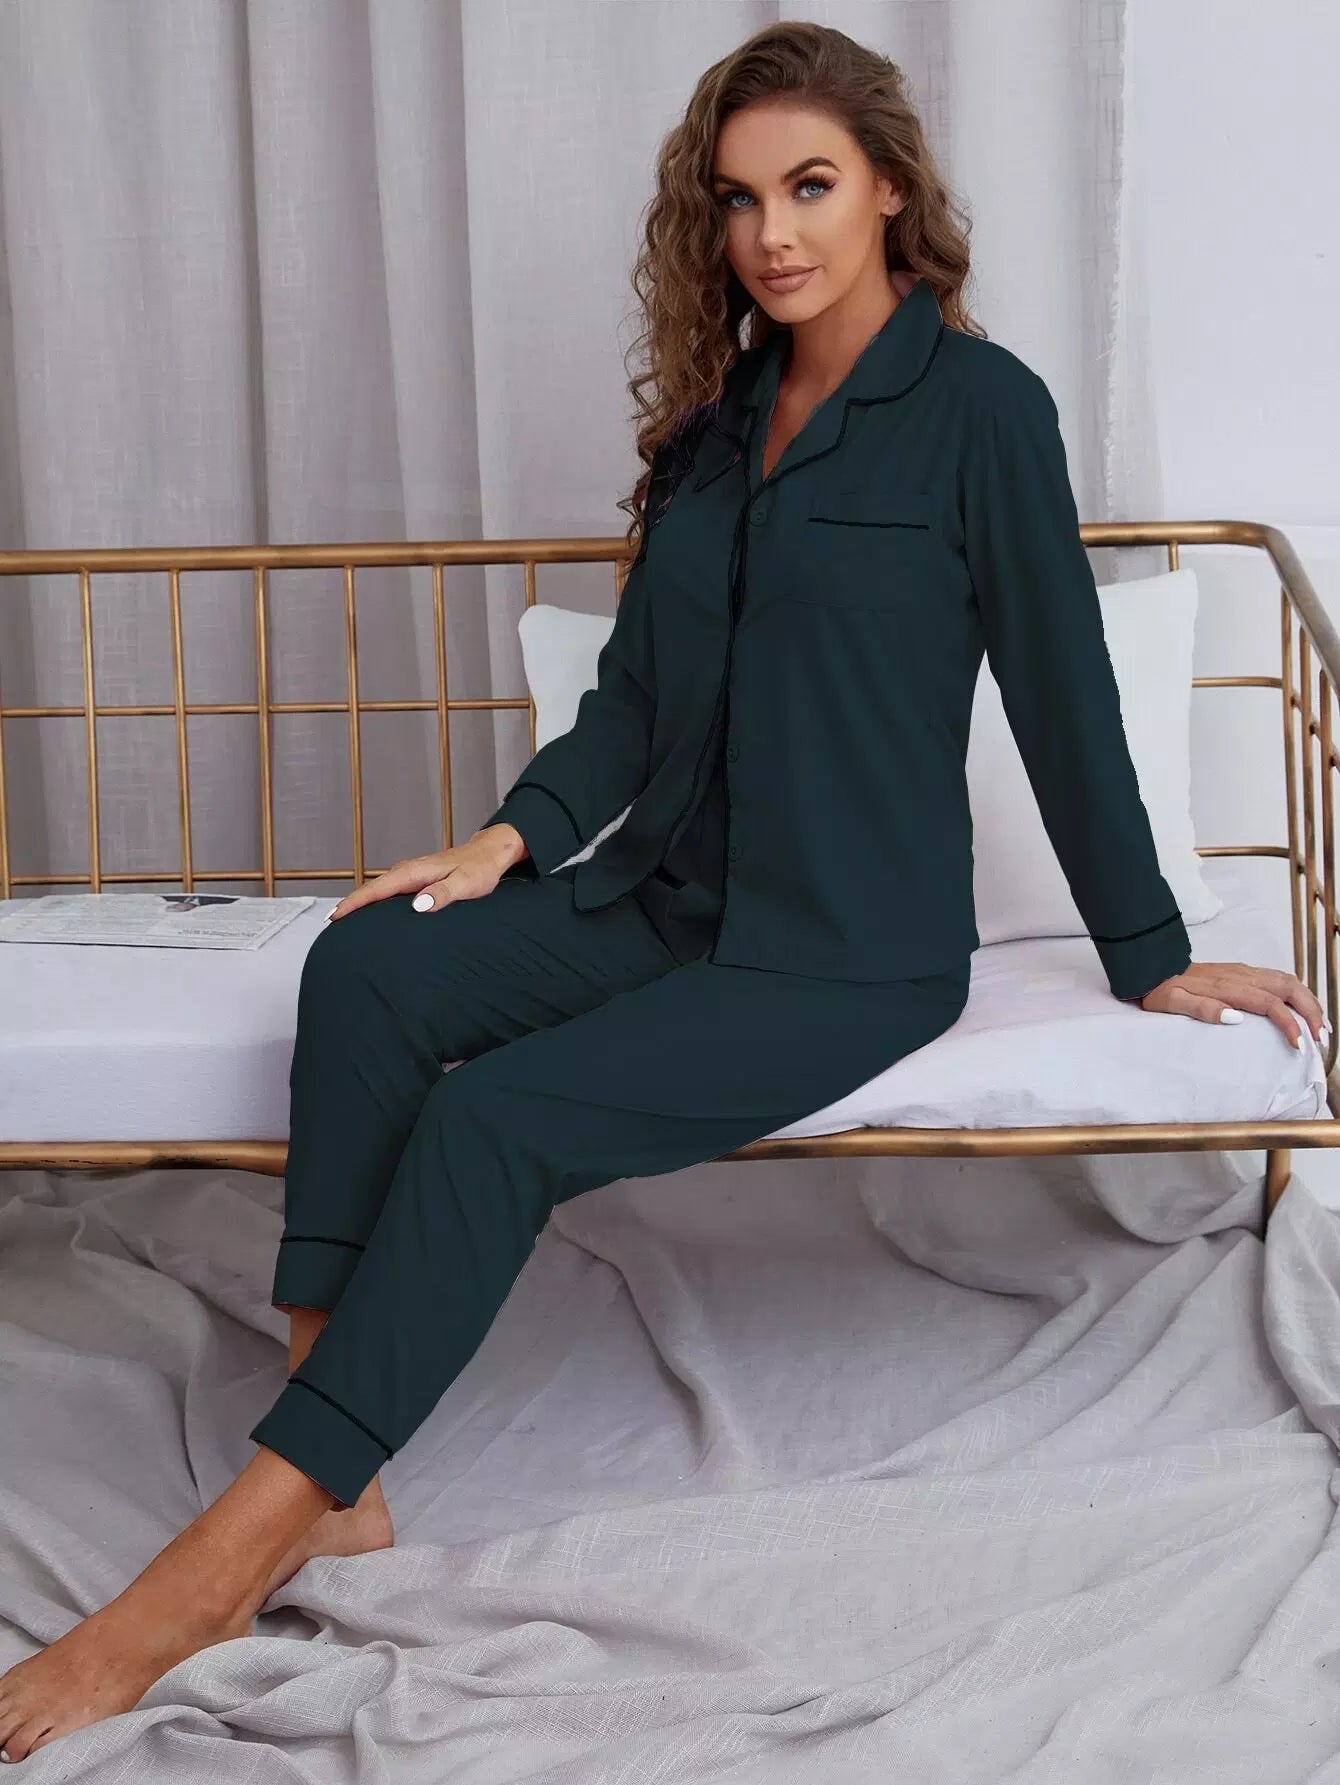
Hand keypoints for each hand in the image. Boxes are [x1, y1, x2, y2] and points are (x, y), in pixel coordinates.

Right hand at [325, 826, 524, 920]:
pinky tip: (371, 909)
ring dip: (360, 901)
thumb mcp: (467, 884)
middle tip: (330, 922)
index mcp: (416, 872)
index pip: (377, 889)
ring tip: (343, 918)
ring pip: (379, 888)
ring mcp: (412, 873)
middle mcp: (409, 870)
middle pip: (372, 888)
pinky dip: (375, 898)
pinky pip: (389, 889)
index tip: (336, 915)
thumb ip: (443, 894)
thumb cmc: (481, 869)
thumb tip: (418, 905)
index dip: (355, 902)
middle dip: (350, 903)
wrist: (491, 853)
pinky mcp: (417, 878)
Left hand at [1126, 960, 1329, 1051]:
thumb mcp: (1173, 1003)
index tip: (1299, 1044)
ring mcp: (1244, 971)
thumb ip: (1203, 1009)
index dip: (1289, 1023)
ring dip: (1309, 1001)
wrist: (1152, 967)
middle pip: (1289, 987)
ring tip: (1320, 1026)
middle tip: (1321, 1037)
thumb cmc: (1161, 989)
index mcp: (1228, 986)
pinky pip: (1279, 978)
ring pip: (1288, 980)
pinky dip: (1298, 993)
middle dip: (1311, 1011)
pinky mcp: (1242, 971)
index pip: (1270, 1004)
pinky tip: (1302, 1007)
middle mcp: (1241, 974)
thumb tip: (1236, 1018)